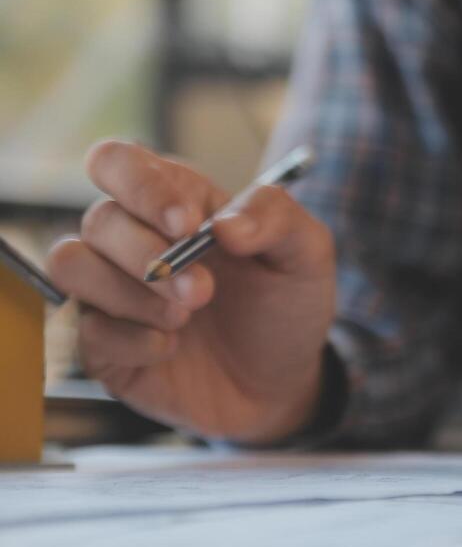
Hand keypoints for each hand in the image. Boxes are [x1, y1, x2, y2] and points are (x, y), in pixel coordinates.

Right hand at [48, 141, 336, 442]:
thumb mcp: (307, 255)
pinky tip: (171, 348)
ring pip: (71, 264)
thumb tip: (225, 223)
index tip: (187, 225)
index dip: (142, 187)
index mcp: (175, 202)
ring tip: (185, 318)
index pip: (119, 163)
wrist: (282, 383)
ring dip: (128, 292)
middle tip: (204, 292)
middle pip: (99, 219)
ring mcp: (110, 292)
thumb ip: (277, 218)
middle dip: (150, 255)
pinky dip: (130, 340)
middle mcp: (132, 240)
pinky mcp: (100, 344)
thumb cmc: (286, 306)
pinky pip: (82, 329)